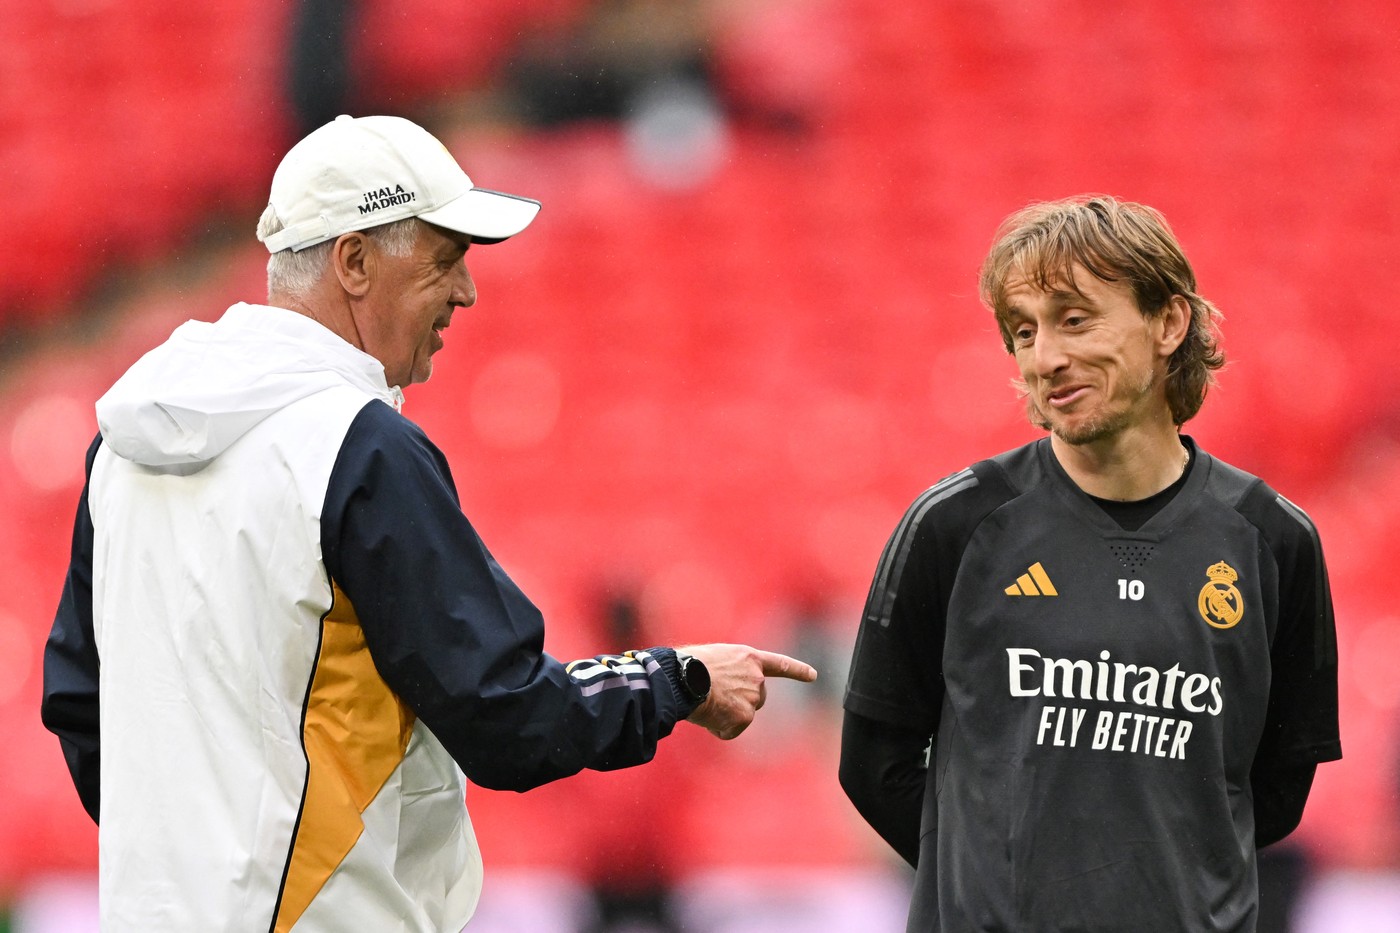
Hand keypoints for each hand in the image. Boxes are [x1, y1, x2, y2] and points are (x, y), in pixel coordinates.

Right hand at [680, 644, 817, 739]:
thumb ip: (730, 671)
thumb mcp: (715, 659)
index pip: (780, 665)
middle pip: (757, 698)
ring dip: (726, 715)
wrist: (685, 679)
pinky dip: (719, 728)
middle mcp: (757, 678)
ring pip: (742, 715)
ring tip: (706, 702)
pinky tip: (707, 716)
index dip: (798, 670)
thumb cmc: (689, 666)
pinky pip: (730, 730)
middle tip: (716, 697)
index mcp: (750, 658)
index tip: (813, 675)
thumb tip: (722, 690)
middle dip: (742, 702)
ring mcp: (753, 699)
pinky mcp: (745, 718)